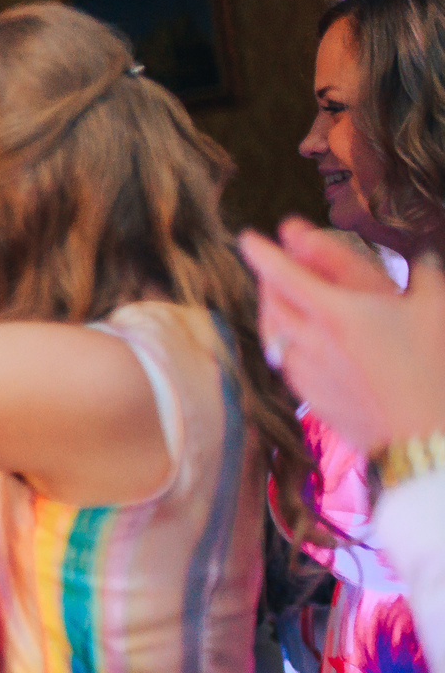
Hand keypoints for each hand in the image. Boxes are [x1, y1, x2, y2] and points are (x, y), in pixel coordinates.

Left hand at [242, 219, 444, 453]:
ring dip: (271, 308)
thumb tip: (425, 257)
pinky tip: (295, 341)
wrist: (419, 434)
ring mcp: (304, 368)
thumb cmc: (431, 370)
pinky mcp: (307, 394)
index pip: (281, 273)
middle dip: (267, 277)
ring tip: (279, 298)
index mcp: (333, 311)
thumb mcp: (435, 310)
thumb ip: (426, 275)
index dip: (261, 252)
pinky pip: (282, 359)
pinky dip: (282, 341)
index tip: (247, 238)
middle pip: (270, 300)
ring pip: (272, 330)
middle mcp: (309, 338)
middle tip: (272, 265)